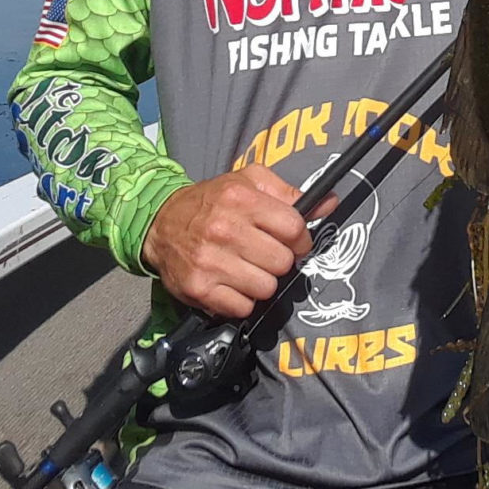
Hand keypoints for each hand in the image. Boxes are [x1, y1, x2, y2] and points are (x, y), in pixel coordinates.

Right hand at [141, 166, 337, 318]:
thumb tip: (329, 203)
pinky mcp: (199, 288)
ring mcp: (210, 261)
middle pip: (283, 262)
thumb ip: (289, 192)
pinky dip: (241, 300)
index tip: (292, 241)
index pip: (294, 228)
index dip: (300, 238)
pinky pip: (243, 307)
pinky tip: (230, 283)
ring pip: (266, 288)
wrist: (160, 223)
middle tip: (264, 255)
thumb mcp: (247, 181)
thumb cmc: (211, 201)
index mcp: (241, 198)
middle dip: (279, 261)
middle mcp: (225, 229)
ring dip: (261, 282)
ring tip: (246, 268)